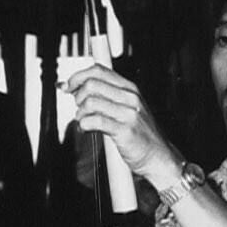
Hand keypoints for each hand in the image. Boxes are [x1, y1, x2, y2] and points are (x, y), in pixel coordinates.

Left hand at [68, 62, 173, 180]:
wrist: (158, 156)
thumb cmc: (139, 134)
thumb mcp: (126, 108)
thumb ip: (105, 97)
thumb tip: (75, 88)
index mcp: (129, 88)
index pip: (98, 70)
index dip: (78, 77)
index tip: (68, 86)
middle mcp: (130, 97)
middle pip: (92, 84)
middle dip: (77, 96)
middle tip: (79, 109)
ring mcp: (129, 113)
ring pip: (91, 102)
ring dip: (80, 113)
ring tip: (83, 122)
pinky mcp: (125, 130)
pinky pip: (95, 121)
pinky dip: (84, 125)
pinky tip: (85, 129)